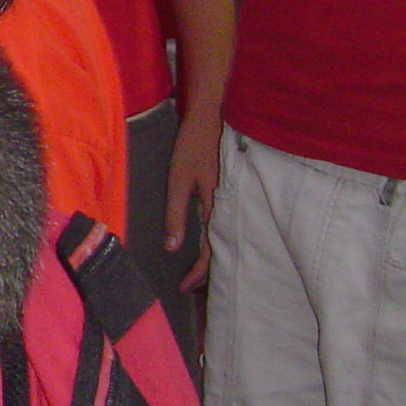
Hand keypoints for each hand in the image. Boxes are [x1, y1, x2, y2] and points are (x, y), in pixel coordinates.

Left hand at [163, 108, 220, 289]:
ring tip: (198, 271)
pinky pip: (226, 223)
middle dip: (207, 271)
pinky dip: (217, 238)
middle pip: (222, 249)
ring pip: (226, 237)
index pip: (212, 252)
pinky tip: (210, 240)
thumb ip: (176, 213)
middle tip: (190, 285)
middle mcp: (230, 208)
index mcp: (219, 209)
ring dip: (213, 256)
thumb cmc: (193, 147)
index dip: (198, 273)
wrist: (214, 118)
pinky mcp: (230, 192)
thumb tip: (172, 247)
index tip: (183, 288)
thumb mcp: (178, 180)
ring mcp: (233, 200)